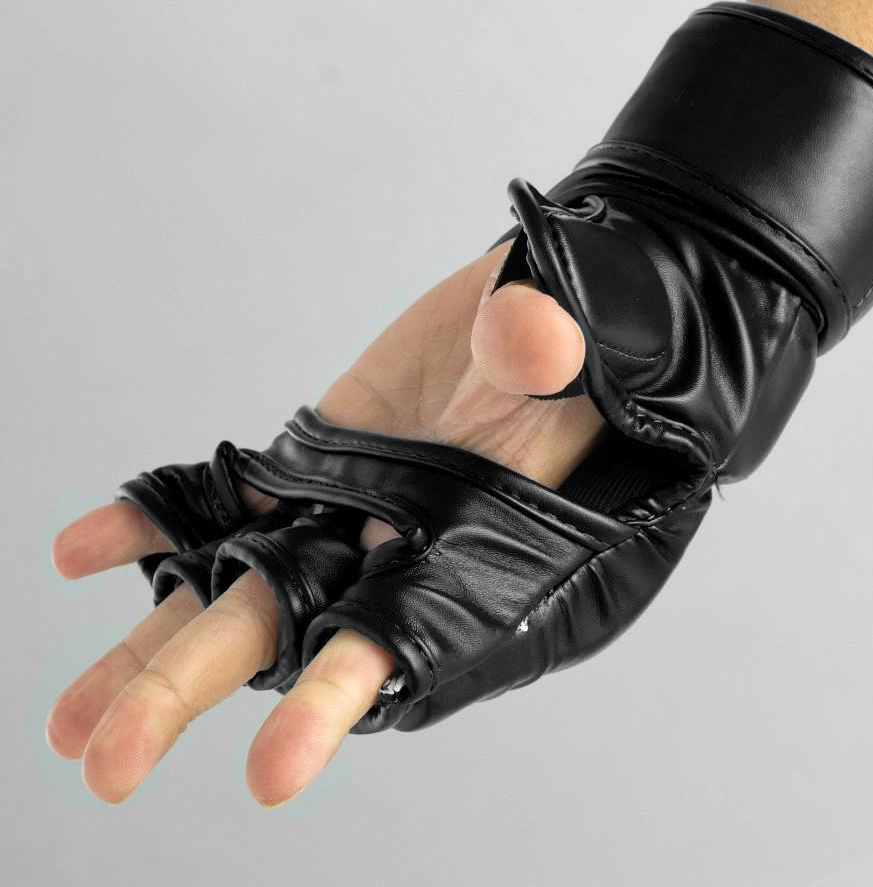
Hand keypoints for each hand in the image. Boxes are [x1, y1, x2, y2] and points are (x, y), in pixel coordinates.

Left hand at [47, 240, 602, 805]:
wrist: (553, 302)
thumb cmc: (597, 333)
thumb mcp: (592, 334)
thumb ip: (554, 343)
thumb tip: (524, 341)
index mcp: (475, 535)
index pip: (401, 634)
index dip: (336, 696)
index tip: (273, 773)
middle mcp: (400, 538)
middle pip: (283, 625)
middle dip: (192, 689)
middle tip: (107, 765)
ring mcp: (345, 499)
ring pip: (237, 583)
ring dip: (153, 649)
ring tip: (71, 728)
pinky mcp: (315, 457)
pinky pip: (229, 503)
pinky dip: (158, 524)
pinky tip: (82, 550)